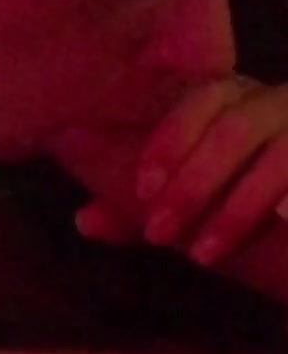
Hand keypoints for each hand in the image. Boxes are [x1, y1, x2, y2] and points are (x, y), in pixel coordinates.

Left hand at [77, 75, 287, 268]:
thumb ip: (145, 216)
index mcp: (242, 102)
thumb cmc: (253, 223)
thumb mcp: (195, 216)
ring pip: (278, 151)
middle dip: (193, 182)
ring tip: (200, 255)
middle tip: (159, 231)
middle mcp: (282, 103)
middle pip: (235, 125)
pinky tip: (265, 240)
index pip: (203, 98)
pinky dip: (273, 209)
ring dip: (234, 206)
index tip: (142, 187)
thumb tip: (84, 220)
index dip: (170, 138)